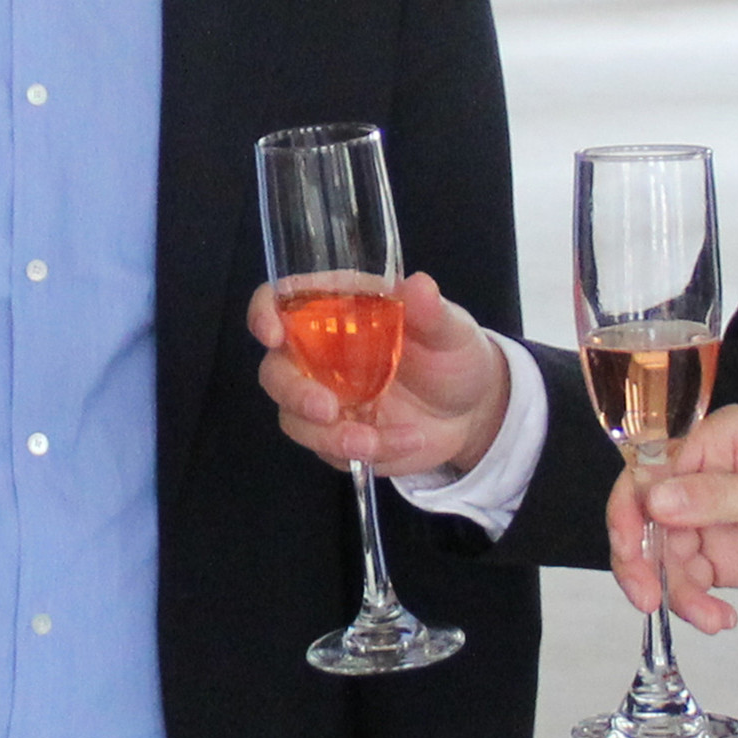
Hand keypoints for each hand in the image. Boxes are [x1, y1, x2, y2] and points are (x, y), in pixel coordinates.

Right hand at [249, 272, 511, 477]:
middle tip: (328, 410)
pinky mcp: (335, 437)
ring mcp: (324, 398)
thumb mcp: (452, 330)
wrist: (472, 412)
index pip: (282, 301)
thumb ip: (432, 312)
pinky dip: (367, 452)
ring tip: (376, 441)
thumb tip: (418, 285)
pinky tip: (408, 442)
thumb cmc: (454, 356)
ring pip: (294, 420)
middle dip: (295, 394)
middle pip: (275, 371)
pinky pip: (329, 451)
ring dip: (331, 436)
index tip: (272, 334)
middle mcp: (319, 354)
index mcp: (338, 310)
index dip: (264, 312)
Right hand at [609, 406, 737, 633]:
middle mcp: (709, 478)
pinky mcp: (733, 560)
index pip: (649, 472)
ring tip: (710, 619)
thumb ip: (717, 499)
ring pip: (667, 559)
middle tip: (647, 600)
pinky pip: (694, 583)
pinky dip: (698, 606)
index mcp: (718, 441)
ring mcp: (719, 521)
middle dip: (642, 562)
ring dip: (676, 593)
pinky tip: (722, 620)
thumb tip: (654, 502)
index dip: (630, 512)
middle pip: (647, 520)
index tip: (631, 552)